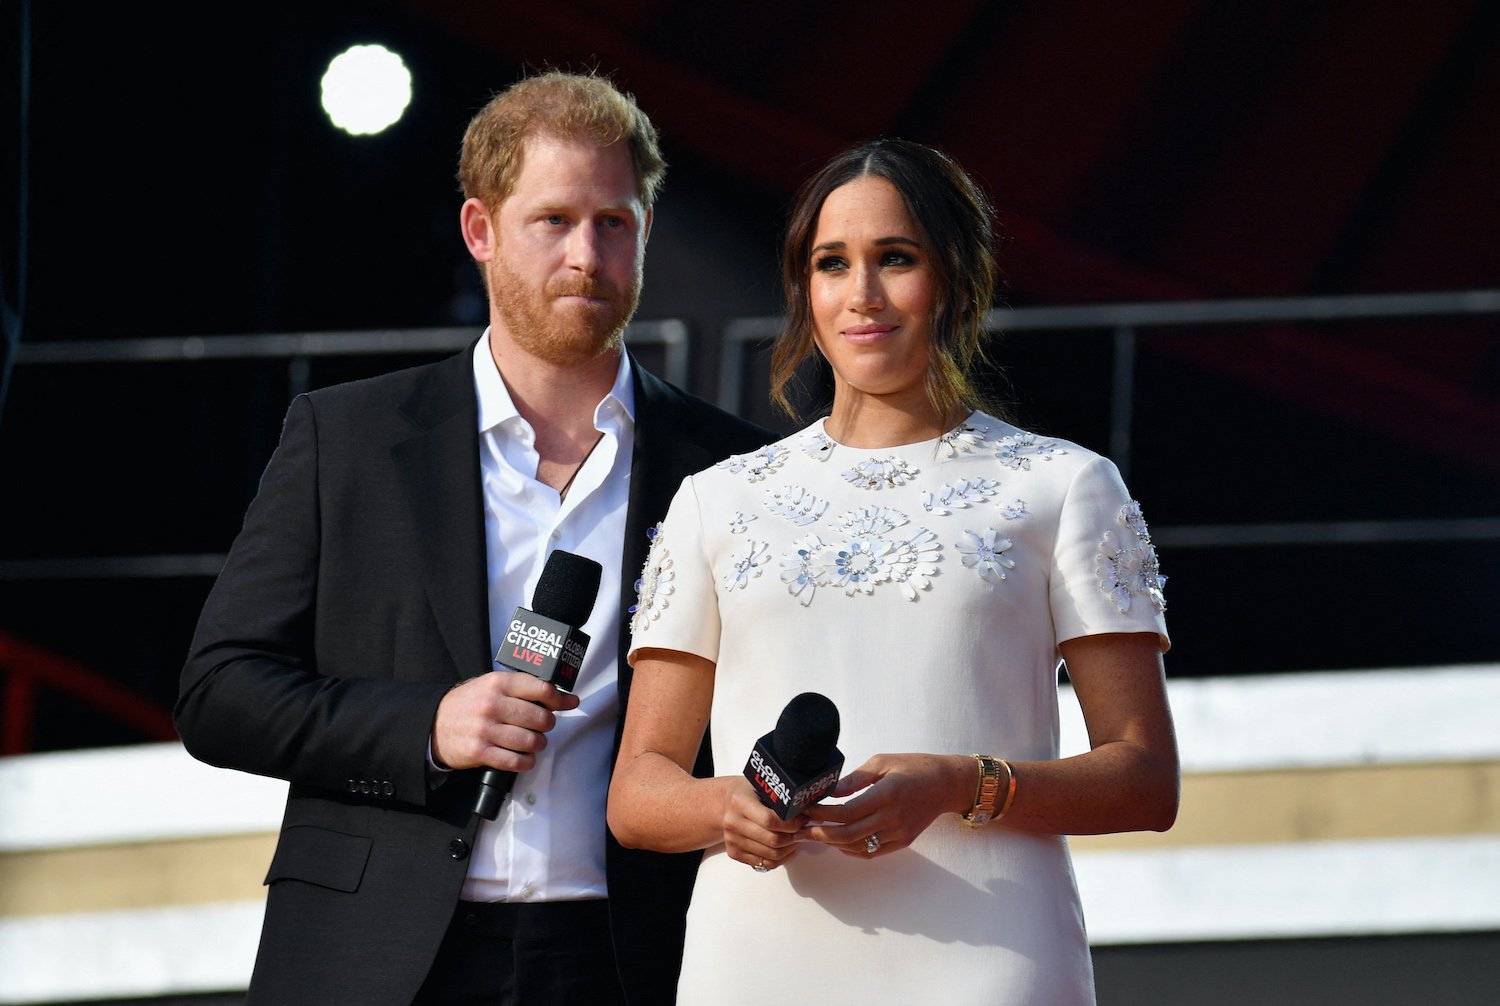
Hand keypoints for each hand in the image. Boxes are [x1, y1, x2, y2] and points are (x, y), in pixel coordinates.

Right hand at [430, 670, 580, 771]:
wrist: (433, 723)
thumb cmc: (469, 704)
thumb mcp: (492, 686)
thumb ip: (525, 688)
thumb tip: (567, 698)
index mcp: (498, 683)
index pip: (541, 689)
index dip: (559, 699)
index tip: (565, 704)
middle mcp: (492, 705)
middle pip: (540, 718)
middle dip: (547, 725)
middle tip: (542, 726)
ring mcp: (485, 729)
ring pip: (531, 741)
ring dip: (538, 745)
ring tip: (533, 742)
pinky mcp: (479, 752)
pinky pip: (515, 762)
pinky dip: (525, 762)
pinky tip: (523, 757)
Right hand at [721, 778, 803, 871]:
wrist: (725, 803)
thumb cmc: (748, 793)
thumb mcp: (762, 786)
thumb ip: (781, 798)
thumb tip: (810, 810)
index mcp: (740, 802)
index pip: (769, 820)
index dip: (790, 824)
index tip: (802, 821)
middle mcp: (733, 822)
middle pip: (772, 840)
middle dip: (793, 837)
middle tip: (803, 831)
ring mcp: (732, 840)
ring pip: (770, 855)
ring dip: (789, 849)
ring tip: (796, 838)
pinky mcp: (734, 852)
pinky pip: (764, 864)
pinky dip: (780, 859)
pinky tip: (786, 848)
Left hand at [798, 753, 972, 856]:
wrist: (946, 784)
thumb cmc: (913, 767)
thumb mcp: (882, 762)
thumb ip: (855, 779)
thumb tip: (829, 791)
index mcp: (887, 794)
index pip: (847, 811)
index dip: (823, 814)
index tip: (806, 809)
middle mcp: (893, 817)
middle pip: (848, 834)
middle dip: (820, 833)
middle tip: (800, 829)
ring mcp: (898, 833)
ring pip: (857, 846)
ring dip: (833, 843)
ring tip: (814, 835)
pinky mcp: (902, 842)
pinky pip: (871, 852)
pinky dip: (851, 850)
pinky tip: (838, 841)